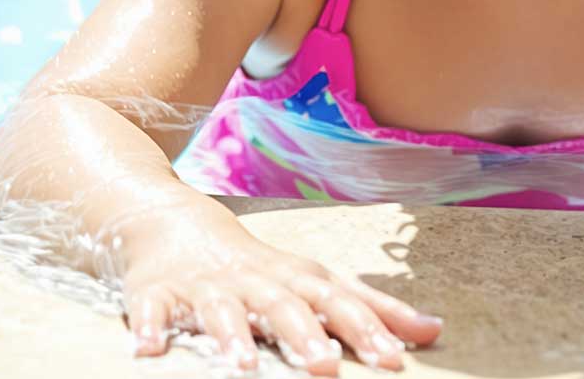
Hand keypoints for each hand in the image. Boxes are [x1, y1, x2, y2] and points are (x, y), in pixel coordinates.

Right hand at [117, 220, 443, 374]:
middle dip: (303, 334)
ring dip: (231, 336)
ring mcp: (203, 286)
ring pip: (219, 309)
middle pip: (281, 305)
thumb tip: (435, 331)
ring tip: (244, 366)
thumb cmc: (257, 266)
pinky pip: (149, 311)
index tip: (394, 361)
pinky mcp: (155, 293)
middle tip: (325, 368)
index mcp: (293, 279)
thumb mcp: (313, 280)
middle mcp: (252, 280)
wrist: (169, 220)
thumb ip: (370, 308)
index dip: (365, 329)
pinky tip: (149, 350)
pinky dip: (148, 327)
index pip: (337, 302)